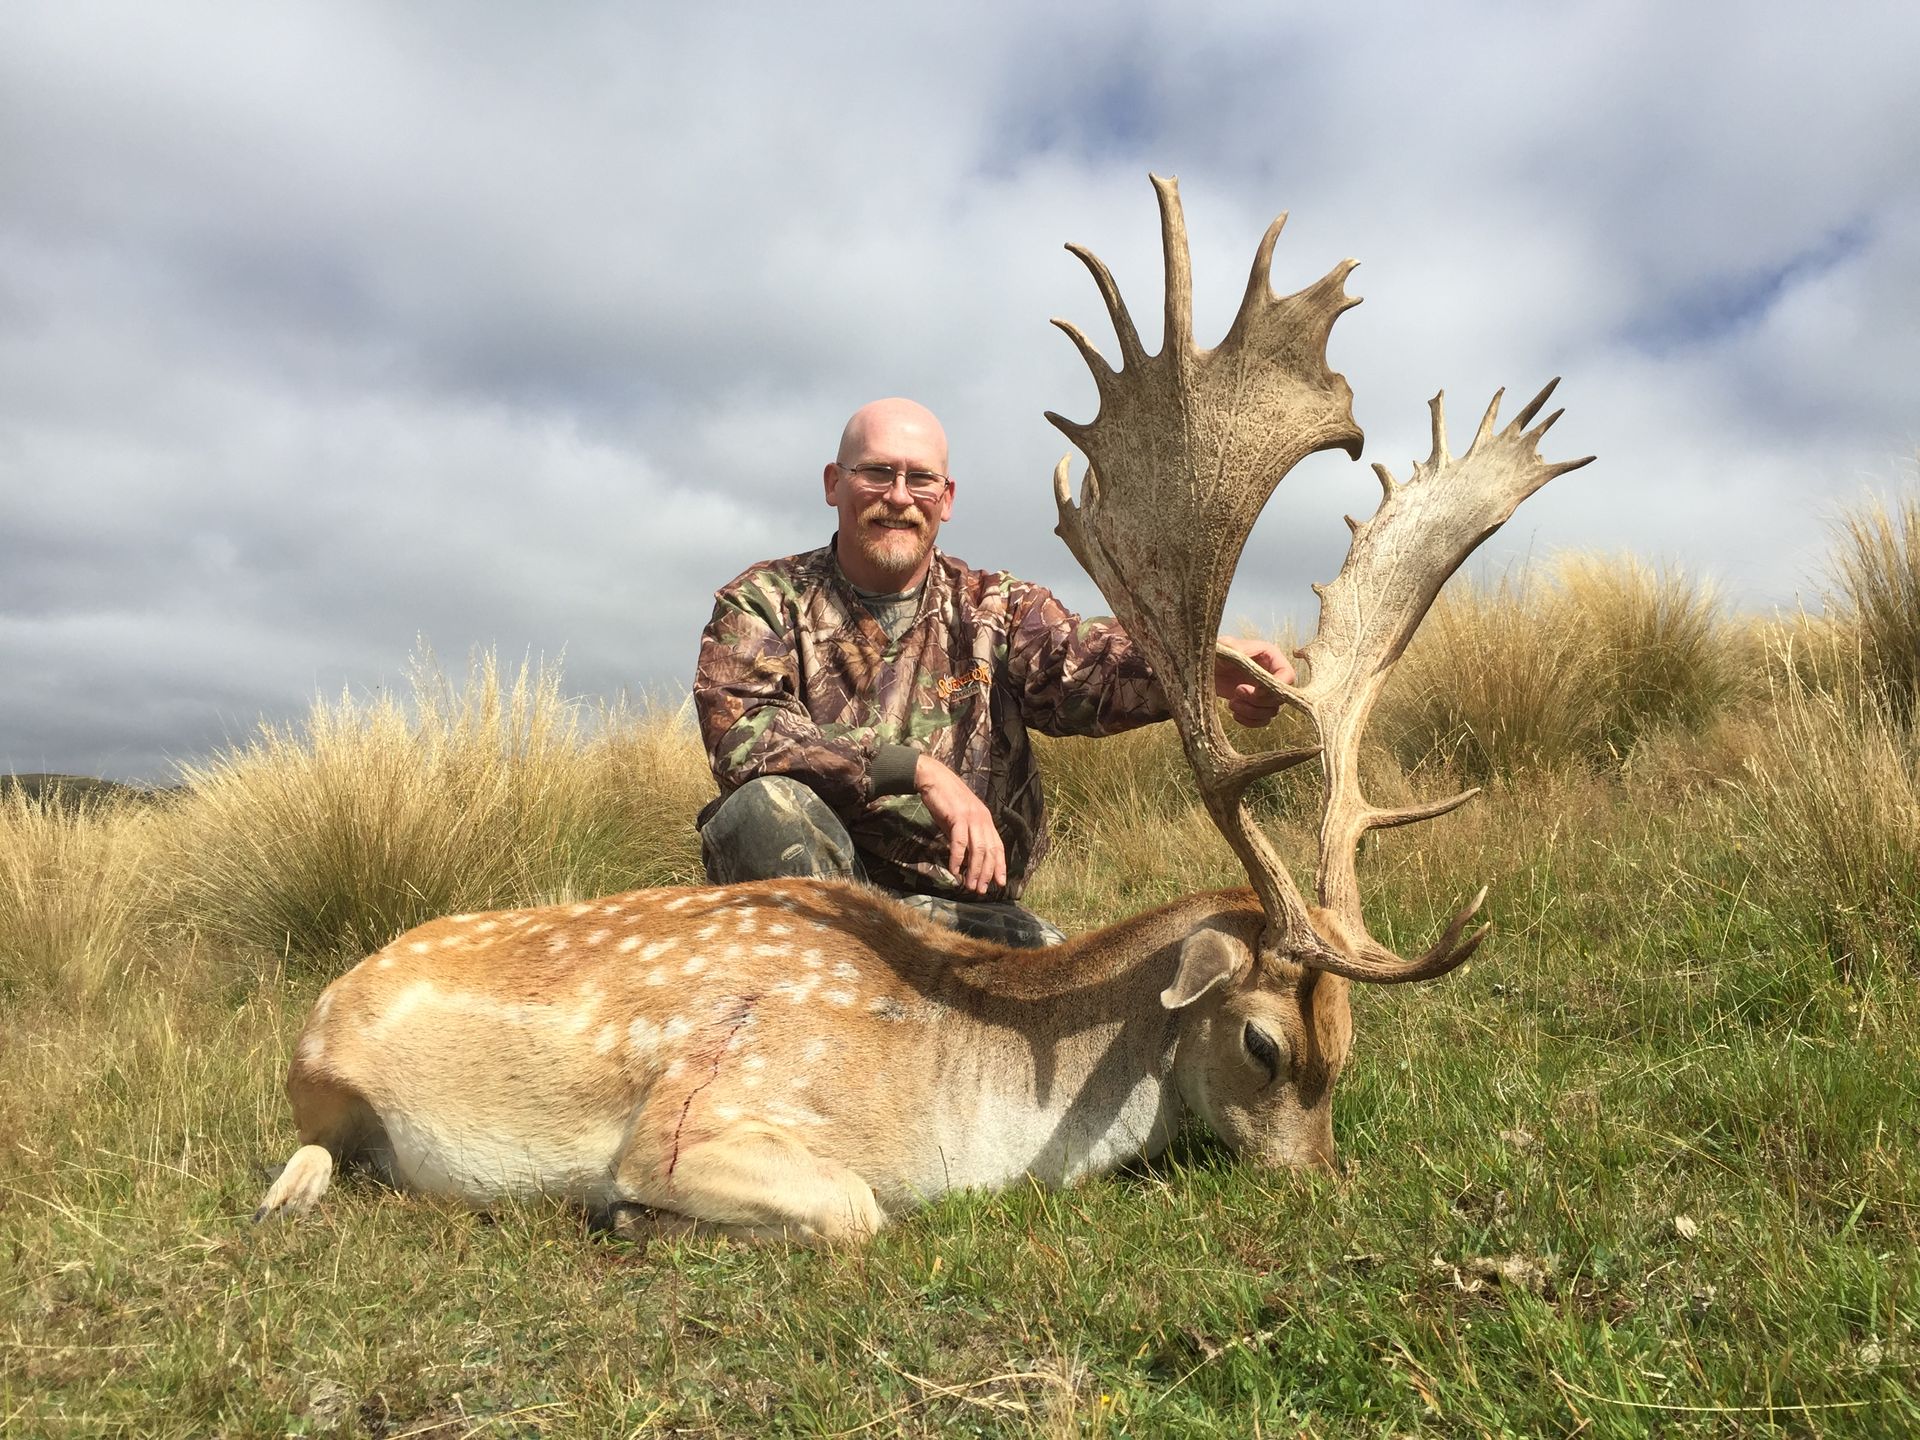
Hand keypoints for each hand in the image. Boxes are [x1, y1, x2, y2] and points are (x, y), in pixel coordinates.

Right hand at [914, 754, 1005, 894]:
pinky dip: (957, 858)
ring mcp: (971, 817)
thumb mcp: (959, 820)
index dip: (1000, 865)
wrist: (934, 778)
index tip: (999, 883)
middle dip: (986, 873)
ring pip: (978, 849)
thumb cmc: (946, 800)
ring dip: (974, 870)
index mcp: (986, 820)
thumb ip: (965, 837)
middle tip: (980, 890)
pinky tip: (954, 870)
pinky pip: (960, 842)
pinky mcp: (958, 816)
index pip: (998, 846)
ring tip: (969, 885)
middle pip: (989, 851)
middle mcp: (983, 819)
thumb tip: (965, 860)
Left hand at [1214, 636, 1295, 726]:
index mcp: (1271, 657)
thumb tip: (1246, 655)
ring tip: (1232, 702)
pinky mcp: (1256, 705)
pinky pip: (1263, 720)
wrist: (1203, 669)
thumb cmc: (1215, 654)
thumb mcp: (1225, 648)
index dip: (1275, 688)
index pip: (1288, 676)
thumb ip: (1237, 649)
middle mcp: (1272, 675)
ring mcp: (1265, 691)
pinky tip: (1235, 713)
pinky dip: (1250, 721)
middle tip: (1237, 692)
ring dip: (1251, 712)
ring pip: (1272, 711)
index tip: (1254, 691)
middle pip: (1280, 697)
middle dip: (1258, 701)